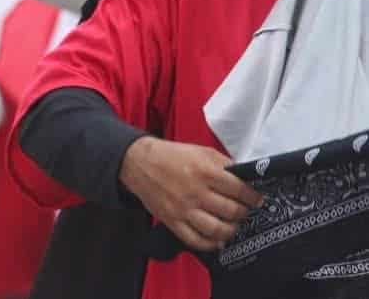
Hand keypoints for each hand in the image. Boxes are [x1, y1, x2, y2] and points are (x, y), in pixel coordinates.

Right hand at [119, 136, 262, 251]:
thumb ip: (223, 164)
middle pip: (231, 211)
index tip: (256, 199)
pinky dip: (211, 244)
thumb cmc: (171, 156)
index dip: (253, 196)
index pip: (239, 189)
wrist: (139, 163)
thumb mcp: (200, 151)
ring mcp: (183, 209)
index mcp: (204, 171)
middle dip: (243, 212)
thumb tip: (243, 178)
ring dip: (231, 230)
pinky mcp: (172, 221)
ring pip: (217, 229)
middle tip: (244, 210)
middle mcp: (195, 191)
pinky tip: (217, 239)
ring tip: (232, 225)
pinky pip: (195, 240)